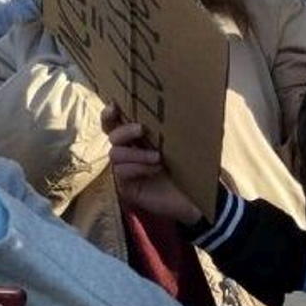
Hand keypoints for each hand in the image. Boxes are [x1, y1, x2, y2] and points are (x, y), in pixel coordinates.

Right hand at [100, 105, 201, 226]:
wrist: (195, 199)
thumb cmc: (190, 170)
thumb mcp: (185, 147)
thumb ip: (176, 130)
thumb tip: (182, 107)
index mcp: (138, 140)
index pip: (115, 124)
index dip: (110, 114)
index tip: (114, 105)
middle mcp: (128, 152)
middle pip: (112, 135)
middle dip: (124, 131)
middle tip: (141, 129)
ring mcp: (125, 170)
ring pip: (115, 154)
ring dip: (136, 153)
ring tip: (158, 157)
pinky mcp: (125, 187)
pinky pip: (121, 172)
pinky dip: (137, 168)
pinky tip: (155, 169)